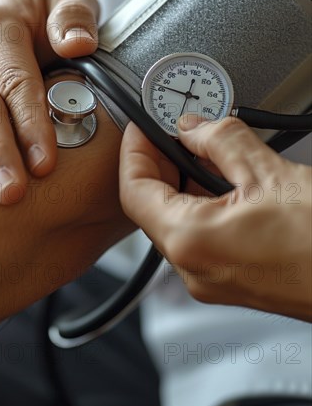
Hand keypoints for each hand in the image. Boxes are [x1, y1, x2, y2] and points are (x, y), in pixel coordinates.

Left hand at [119, 114, 311, 320]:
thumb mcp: (270, 175)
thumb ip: (221, 141)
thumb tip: (194, 127)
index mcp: (190, 241)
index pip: (134, 189)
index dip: (133, 151)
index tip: (141, 127)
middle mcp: (192, 267)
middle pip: (150, 204)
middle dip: (157, 163)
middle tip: (169, 132)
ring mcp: (209, 277)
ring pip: (174, 219)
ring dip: (180, 181)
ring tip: (199, 149)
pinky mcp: (229, 278)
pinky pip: (197, 234)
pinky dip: (199, 203)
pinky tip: (220, 180)